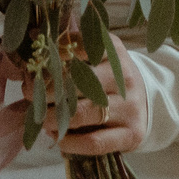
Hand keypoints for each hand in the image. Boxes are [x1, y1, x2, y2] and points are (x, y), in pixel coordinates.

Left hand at [20, 41, 144, 156]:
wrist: (148, 103)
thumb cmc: (110, 78)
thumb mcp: (97, 56)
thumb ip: (68, 49)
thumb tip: (32, 36)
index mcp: (114, 51)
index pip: (79, 49)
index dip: (52, 58)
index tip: (34, 68)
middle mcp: (124, 77)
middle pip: (76, 84)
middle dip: (45, 92)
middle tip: (30, 95)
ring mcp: (130, 107)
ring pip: (81, 114)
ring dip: (53, 118)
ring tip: (40, 119)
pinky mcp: (132, 134)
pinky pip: (94, 142)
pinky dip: (70, 142)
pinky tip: (57, 138)